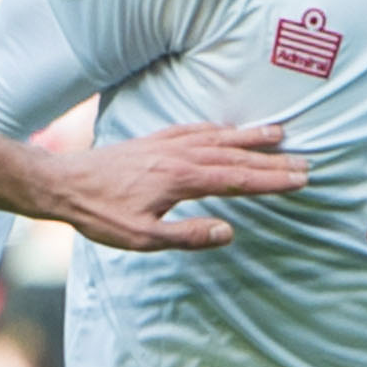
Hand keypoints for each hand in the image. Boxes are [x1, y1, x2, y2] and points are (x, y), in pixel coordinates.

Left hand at [46, 122, 308, 251]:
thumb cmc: (99, 214)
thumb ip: (187, 236)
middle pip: (235, 156)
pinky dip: (216, 128)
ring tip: (278, 133)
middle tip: (304, 161)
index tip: (300, 179)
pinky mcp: (152, 141)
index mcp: (181, 179)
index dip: (271, 180)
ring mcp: (165, 145)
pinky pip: (193, 129)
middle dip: (271, 160)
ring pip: (217, 137)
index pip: (237, 179)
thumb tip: (228, 232)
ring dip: (249, 136)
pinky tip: (226, 129)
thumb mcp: (142, 237)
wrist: (62, 184)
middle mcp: (178, 156)